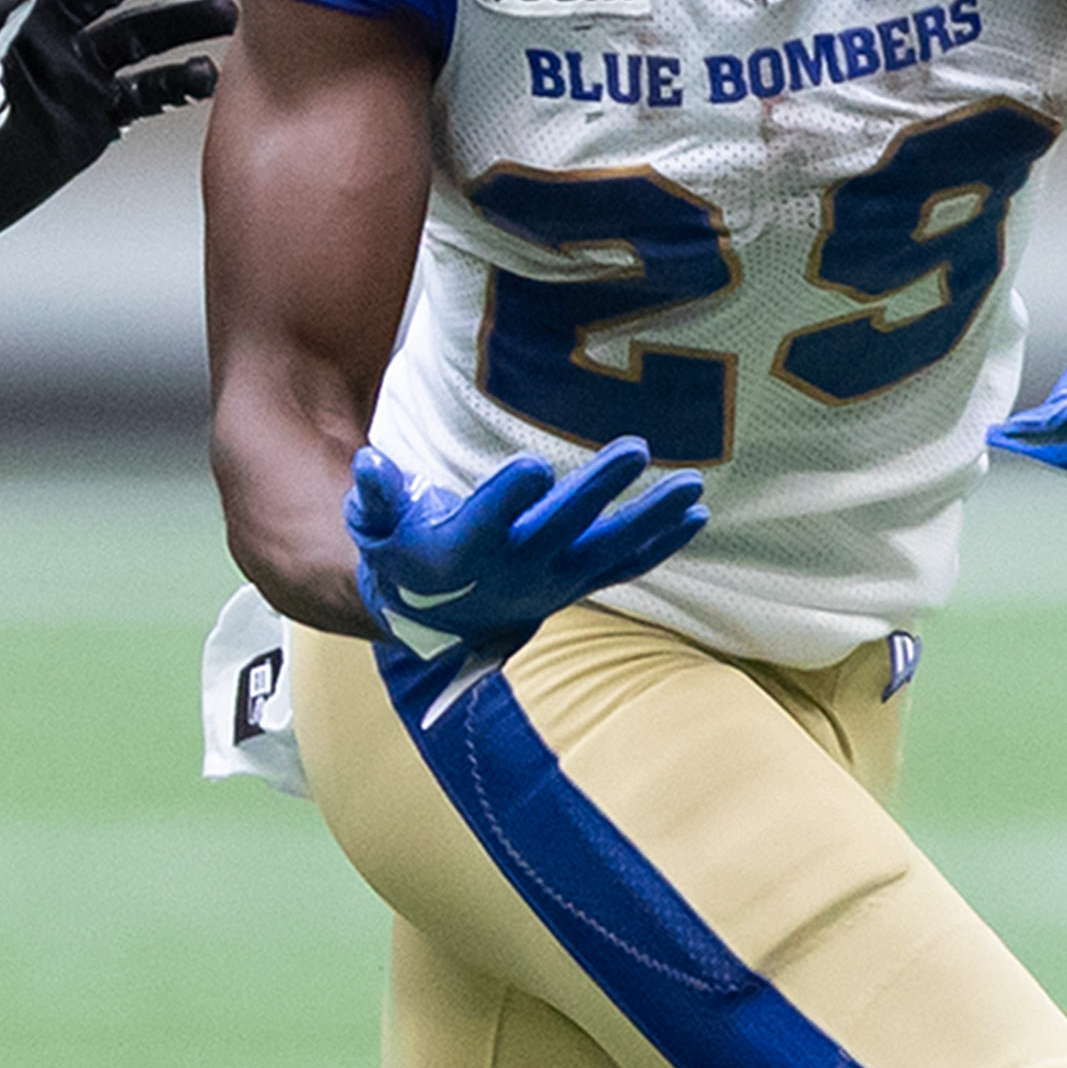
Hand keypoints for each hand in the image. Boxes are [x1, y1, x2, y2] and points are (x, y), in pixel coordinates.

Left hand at [0, 0, 227, 255]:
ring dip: (184, 21)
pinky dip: (179, 82)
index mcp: (19, 9)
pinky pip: (147, 91)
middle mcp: (56, 32)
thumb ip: (5, 5)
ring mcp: (81, 73)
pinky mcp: (98, 116)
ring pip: (143, 33)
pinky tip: (206, 75)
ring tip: (223, 14)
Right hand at [345, 441, 709, 663]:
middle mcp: (514, 571)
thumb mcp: (376, 528)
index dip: (507, 497)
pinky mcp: (576, 584)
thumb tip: (370, 463)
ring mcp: (552, 582)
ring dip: (652, 520)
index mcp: (463, 552)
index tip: (530, 464)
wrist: (432, 618)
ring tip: (693, 487)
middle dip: (599, 491)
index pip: (486, 523)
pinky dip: (660, 545)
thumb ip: (373, 496)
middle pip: (561, 528)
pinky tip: (696, 515)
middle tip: (634, 449)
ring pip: (608, 552)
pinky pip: (624, 567)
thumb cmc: (403, 555)